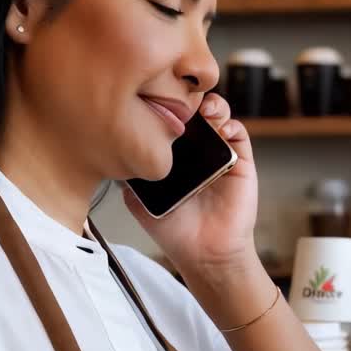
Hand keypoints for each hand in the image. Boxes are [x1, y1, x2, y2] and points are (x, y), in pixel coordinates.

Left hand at [123, 92, 258, 277]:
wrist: (205, 253)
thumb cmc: (175, 231)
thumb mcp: (140, 201)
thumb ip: (128, 175)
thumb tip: (110, 150)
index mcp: (173, 156)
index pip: (170, 120)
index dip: (164, 106)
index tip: (155, 99)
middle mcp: (196, 150)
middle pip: (194, 111)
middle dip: (189, 97)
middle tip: (181, 99)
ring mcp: (219, 154)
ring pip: (219, 115)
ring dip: (213, 105)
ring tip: (205, 110)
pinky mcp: (240, 162)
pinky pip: (239, 134)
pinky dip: (231, 124)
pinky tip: (222, 128)